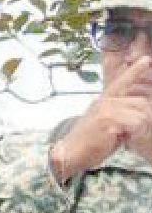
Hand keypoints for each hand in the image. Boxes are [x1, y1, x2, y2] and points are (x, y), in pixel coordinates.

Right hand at [50, 56, 151, 180]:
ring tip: (126, 136)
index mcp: (105, 99)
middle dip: (143, 119)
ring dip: (139, 128)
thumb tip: (139, 113)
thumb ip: (119, 114)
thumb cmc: (88, 141)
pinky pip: (135, 123)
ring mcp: (107, 108)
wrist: (69, 153)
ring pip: (141, 113)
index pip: (123, 80)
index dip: (135, 70)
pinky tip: (123, 139)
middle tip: (132, 132)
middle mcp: (106, 100)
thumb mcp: (105, 122)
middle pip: (142, 102)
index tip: (146, 60)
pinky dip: (134, 133)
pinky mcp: (108, 119)